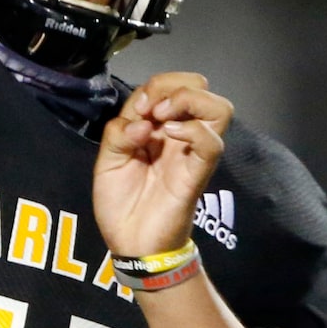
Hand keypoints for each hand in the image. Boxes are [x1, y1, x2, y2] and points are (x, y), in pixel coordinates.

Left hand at [93, 73, 232, 257]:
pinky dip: (192, 130)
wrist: (130, 242)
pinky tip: (168, 136)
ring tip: (162, 118)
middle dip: (174, 85)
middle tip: (151, 110)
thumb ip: (119, 132)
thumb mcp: (107, 161)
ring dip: (188, 101)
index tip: (136, 110)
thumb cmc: (120, 203)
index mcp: (157, 127)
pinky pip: (213, 143)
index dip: (154, 87)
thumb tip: (144, 121)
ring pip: (219, 108)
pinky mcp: (198, 173)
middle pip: (200, 86)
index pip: (170, 85)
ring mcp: (192, 152)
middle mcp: (180, 134)